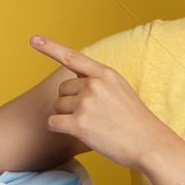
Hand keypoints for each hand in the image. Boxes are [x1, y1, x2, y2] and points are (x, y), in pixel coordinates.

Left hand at [29, 35, 168, 171]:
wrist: (150, 144)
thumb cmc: (135, 121)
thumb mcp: (121, 90)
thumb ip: (99, 82)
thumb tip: (75, 81)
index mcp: (105, 74)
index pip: (73, 57)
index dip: (51, 48)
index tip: (34, 40)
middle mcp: (94, 85)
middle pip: (62, 89)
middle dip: (70, 102)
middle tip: (92, 115)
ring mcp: (86, 103)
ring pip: (58, 106)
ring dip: (67, 117)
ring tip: (92, 125)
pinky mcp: (79, 123)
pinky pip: (53, 123)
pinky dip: (59, 128)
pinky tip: (77, 133)